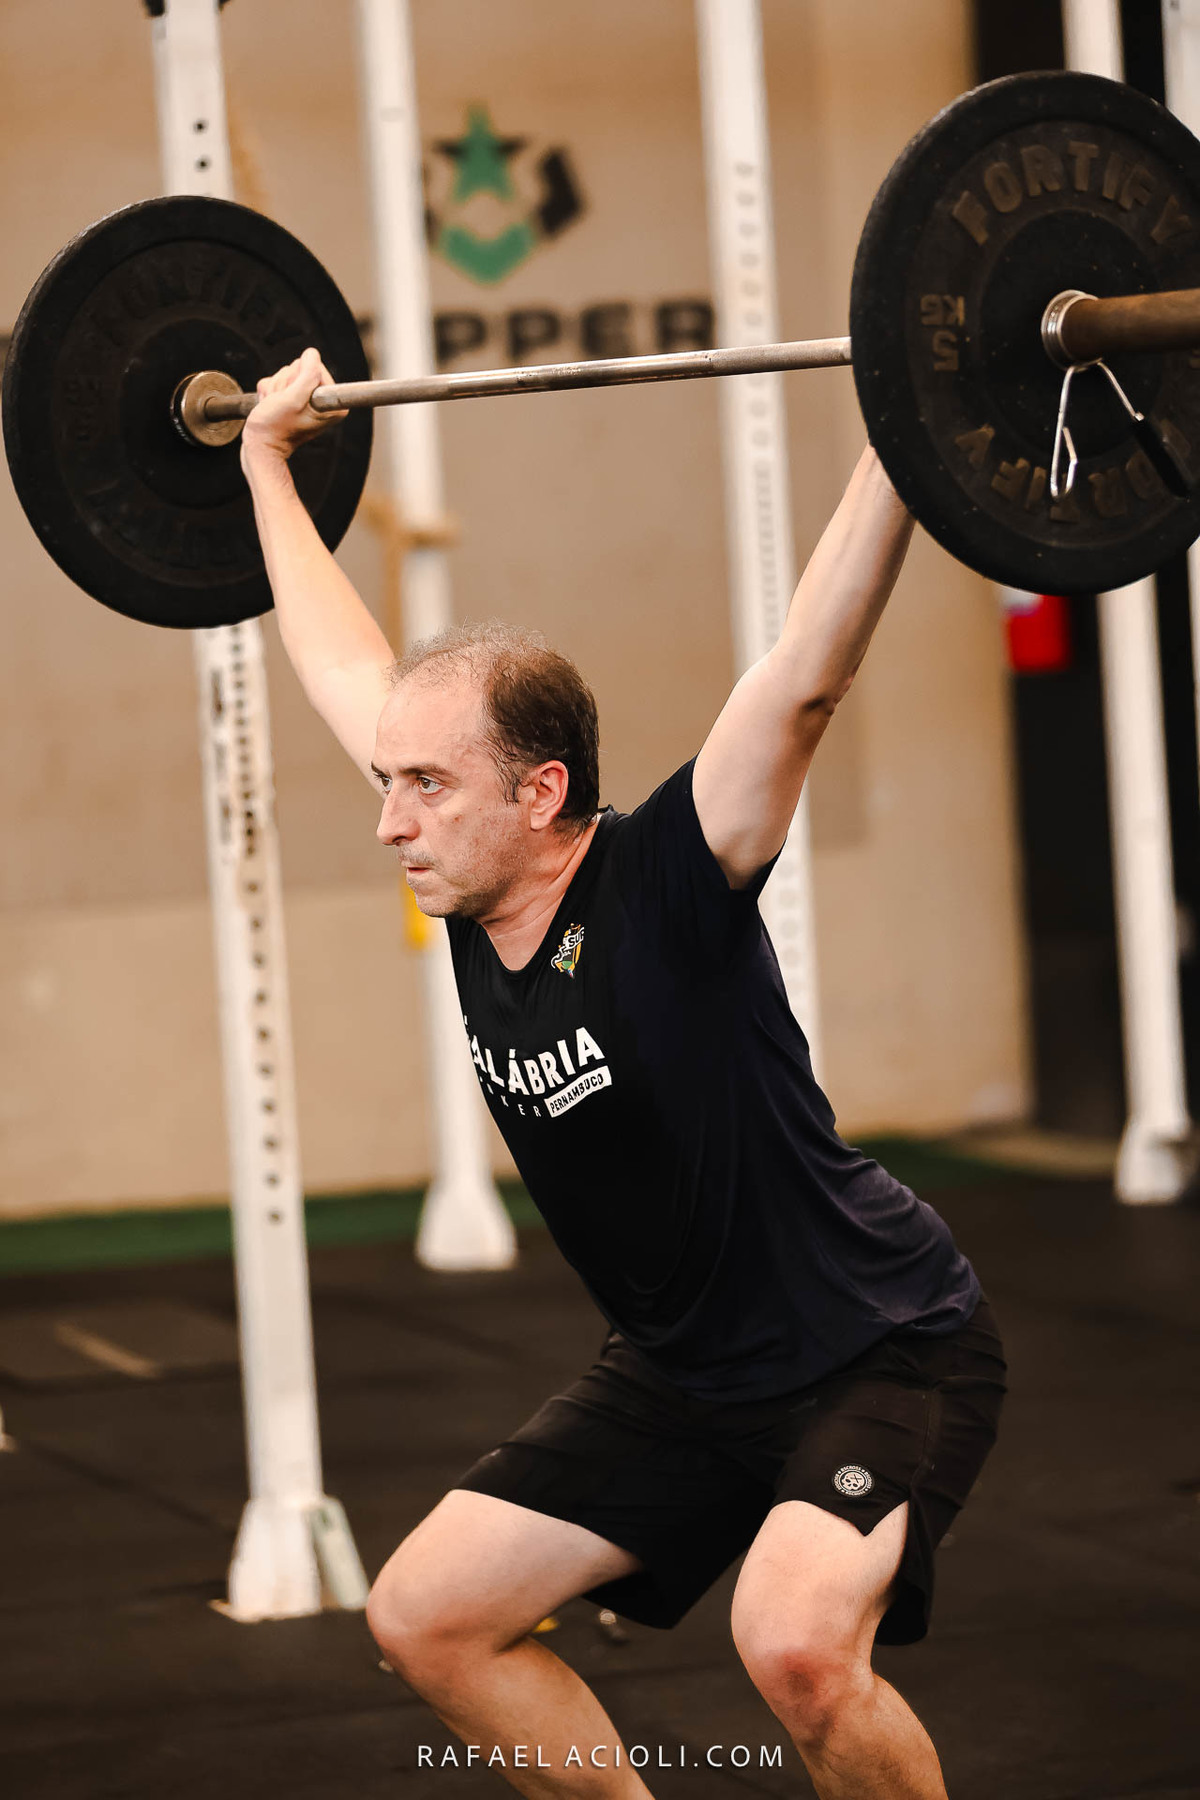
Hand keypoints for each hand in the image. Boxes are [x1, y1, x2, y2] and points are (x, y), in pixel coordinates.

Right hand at [240, 345, 346, 464]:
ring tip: (275, 407)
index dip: (298, 379)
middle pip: (300, 369)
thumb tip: (312, 354)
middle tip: (280, 403)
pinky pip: (276, 381)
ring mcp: (305, 400)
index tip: (294, 399)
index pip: (315, 367)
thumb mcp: (293, 399)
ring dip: (275, 388)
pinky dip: (269, 392)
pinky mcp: (291, 399)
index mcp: (331, 403)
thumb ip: (308, 374)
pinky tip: (270, 405)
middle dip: (284, 383)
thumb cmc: (275, 428)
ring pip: (286, 374)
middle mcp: (321, 401)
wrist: (260, 447)